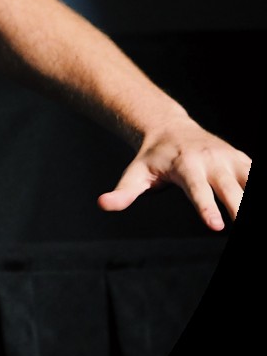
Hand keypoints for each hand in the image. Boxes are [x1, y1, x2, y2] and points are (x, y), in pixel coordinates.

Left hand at [98, 117, 251, 230]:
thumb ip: (123, 192)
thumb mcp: (135, 174)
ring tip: (254, 219)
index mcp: (186, 166)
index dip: (207, 207)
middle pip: (231, 189)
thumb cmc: (152, 158)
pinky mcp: (244, 161)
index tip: (217, 226)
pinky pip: (258, 176)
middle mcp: (212, 161)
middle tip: (242, 225)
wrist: (170, 129)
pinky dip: (261, 186)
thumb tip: (103, 204)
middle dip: (241, 209)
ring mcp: (231, 159)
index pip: (198, 190)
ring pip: (251, 182)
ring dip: (253, 199)